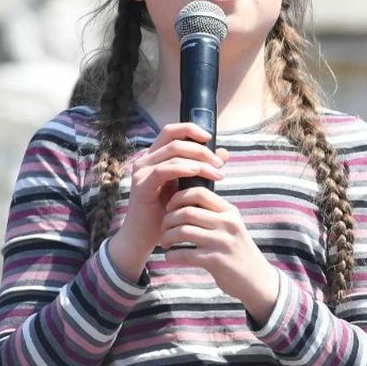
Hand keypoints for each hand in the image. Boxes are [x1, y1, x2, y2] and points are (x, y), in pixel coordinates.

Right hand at [109, 123, 225, 276]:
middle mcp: (146, 160)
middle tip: (219, 164)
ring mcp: (142, 172)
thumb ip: (203, 168)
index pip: (171, 131)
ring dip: (199, 160)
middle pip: (175, 140)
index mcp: (156, 156)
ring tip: (216, 173)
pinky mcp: (141, 185)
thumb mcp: (188, 186)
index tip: (210, 138)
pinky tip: (198, 173)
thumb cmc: (167, 211)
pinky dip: (183, 168)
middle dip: (202, 149)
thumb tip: (224, 152)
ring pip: (173, 152)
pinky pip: (164, 170)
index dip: (190, 129)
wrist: (145, 236)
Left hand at [160, 185, 280, 323]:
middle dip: (167, 220)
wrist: (256, 278)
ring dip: (167, 238)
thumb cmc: (236, 250)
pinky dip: (172, 255)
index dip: (178, 198)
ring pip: (182, 232)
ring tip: (166, 243)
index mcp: (230, 211)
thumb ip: (214, 214)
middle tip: (164, 230)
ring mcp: (222, 242)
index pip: (199, 193)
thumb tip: (185, 201)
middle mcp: (227, 224)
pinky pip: (184, 254)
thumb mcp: (232, 226)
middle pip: (186, 212)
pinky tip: (171, 256)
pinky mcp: (216, 261)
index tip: (170, 209)